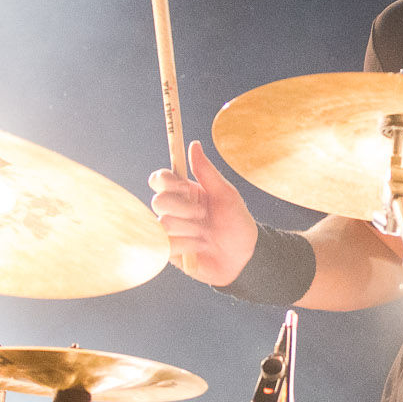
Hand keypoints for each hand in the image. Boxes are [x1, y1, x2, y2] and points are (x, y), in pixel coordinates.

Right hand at [148, 140, 259, 285]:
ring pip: (163, 224)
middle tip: (203, 216)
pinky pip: (166, 245)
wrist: (244, 257)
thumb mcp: (226, 194)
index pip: (160, 179)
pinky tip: (198, 249)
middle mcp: (174, 209)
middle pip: (158, 201)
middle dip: (183, 209)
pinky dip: (186, 246)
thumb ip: (207, 172)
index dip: (167, 182)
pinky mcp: (169, 251)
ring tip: (205, 236)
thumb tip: (194, 144)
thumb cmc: (237, 222)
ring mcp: (170, 231)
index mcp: (184, 192)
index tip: (185, 187)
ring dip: (190, 230)